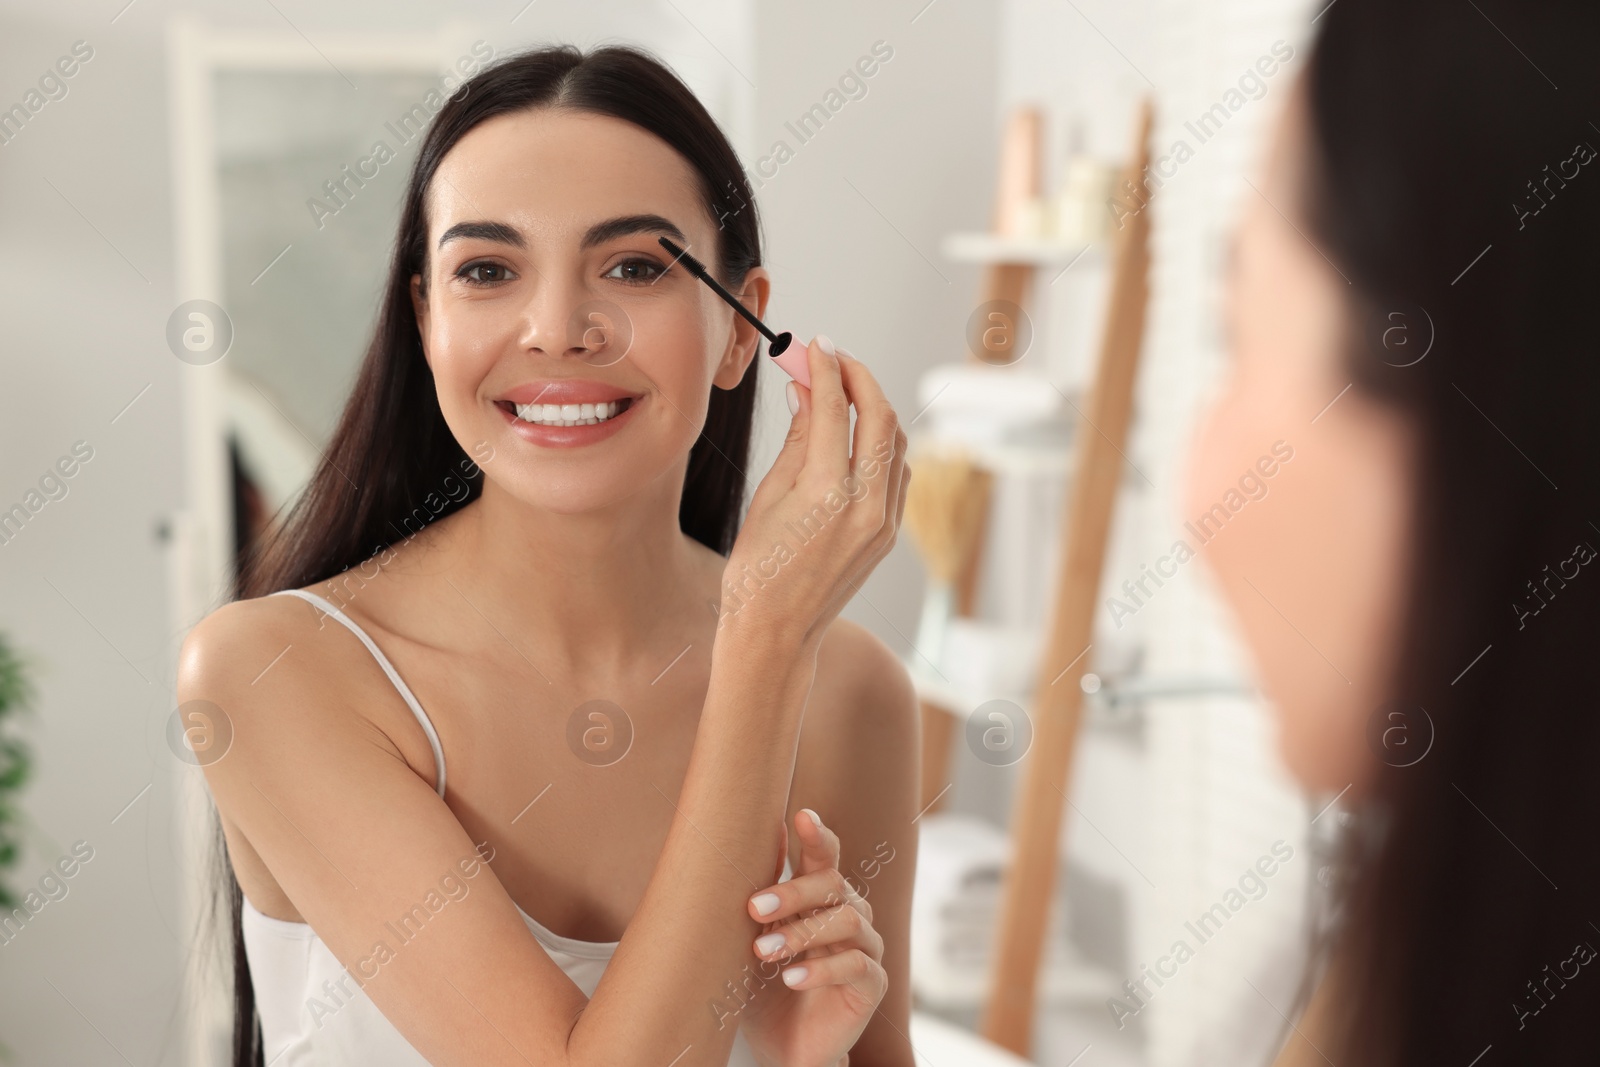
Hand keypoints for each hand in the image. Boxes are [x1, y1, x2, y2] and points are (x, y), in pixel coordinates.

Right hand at [717, 338, 909, 648]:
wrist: (775, 633)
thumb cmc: (756, 569)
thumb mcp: (767, 496)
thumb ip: (795, 439)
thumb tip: (805, 391)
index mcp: (826, 493)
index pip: (834, 408)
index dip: (826, 368)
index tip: (816, 345)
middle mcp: (864, 505)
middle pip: (878, 416)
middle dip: (858, 377)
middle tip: (834, 358)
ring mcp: (883, 522)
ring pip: (893, 442)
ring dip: (872, 408)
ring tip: (842, 390)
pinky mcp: (888, 533)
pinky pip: (896, 472)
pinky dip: (880, 443)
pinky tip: (855, 433)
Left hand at [738, 808, 886, 1066]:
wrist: (781, 1047)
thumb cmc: (763, 988)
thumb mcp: (749, 942)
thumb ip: (757, 899)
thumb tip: (748, 840)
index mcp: (821, 899)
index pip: (825, 858)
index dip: (818, 836)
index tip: (800, 817)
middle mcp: (850, 915)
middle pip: (835, 885)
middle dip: (794, 891)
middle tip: (755, 907)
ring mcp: (866, 949)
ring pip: (847, 921)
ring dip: (802, 932)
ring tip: (764, 951)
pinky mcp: (872, 985)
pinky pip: (857, 966)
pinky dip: (822, 969)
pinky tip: (791, 979)